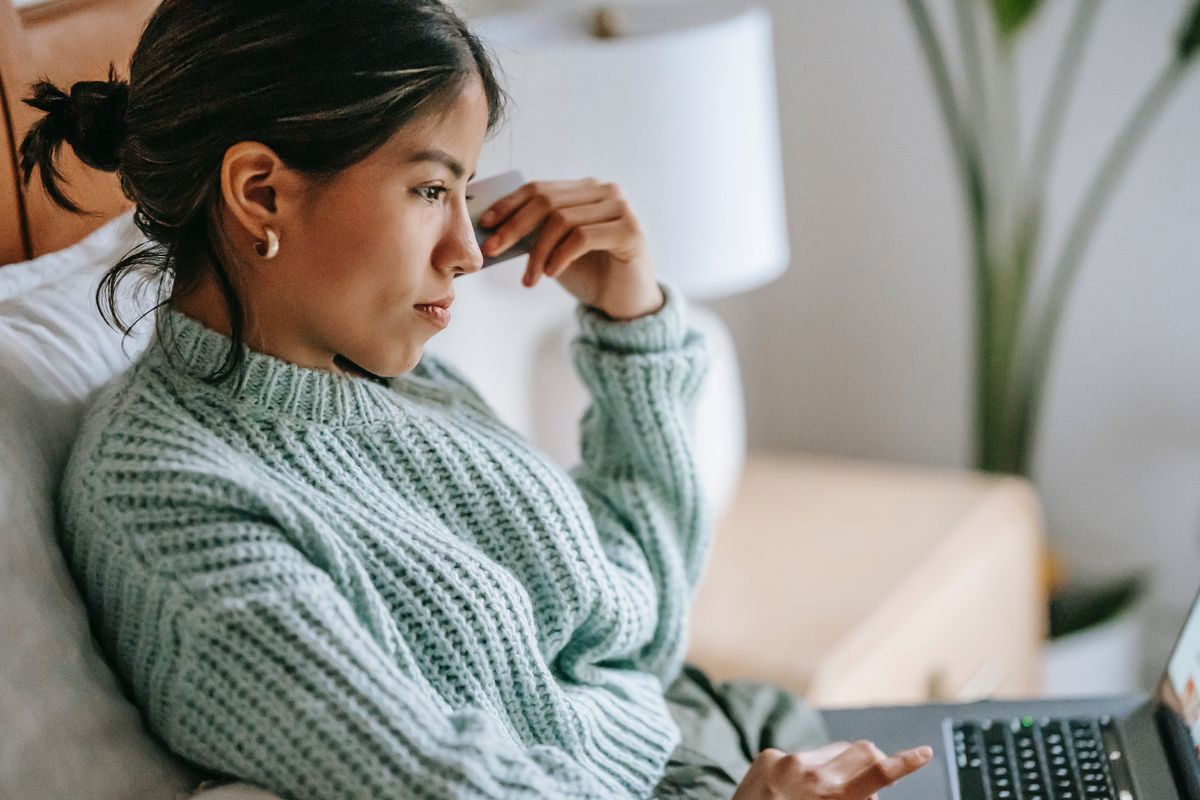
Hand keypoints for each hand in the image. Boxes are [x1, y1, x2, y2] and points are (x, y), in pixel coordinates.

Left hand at [477, 177, 664, 319]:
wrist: (626, 303)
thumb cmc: (590, 274)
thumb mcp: (554, 250)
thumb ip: (533, 233)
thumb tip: (492, 227)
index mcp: (585, 190)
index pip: (539, 189)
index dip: (508, 204)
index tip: (485, 224)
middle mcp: (605, 192)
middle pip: (547, 201)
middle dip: (514, 226)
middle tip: (493, 250)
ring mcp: (620, 209)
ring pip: (562, 220)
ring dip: (538, 252)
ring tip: (530, 278)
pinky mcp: (630, 231)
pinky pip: (582, 237)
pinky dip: (560, 256)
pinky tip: (551, 274)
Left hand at [730, 739, 933, 799]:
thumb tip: (871, 794)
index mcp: (832, 796)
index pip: (877, 773)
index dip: (906, 763)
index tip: (925, 752)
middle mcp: (811, 774)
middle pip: (861, 750)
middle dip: (874, 760)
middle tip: (872, 779)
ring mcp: (788, 760)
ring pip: (831, 752)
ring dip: (836, 768)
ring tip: (819, 795)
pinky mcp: (768, 755)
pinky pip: (799, 756)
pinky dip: (803, 770)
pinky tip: (790, 792)